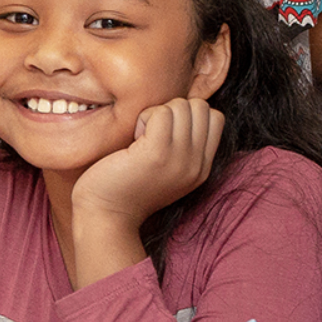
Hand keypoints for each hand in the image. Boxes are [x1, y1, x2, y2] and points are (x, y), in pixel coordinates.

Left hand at [70, 97, 223, 229]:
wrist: (107, 215)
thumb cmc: (127, 187)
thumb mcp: (168, 169)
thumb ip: (182, 146)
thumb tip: (183, 107)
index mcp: (202, 168)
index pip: (215, 118)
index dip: (188, 114)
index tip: (165, 133)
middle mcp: (197, 164)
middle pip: (200, 107)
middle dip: (174, 109)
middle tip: (152, 132)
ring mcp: (180, 158)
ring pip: (181, 105)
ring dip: (156, 113)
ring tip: (141, 137)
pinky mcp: (157, 153)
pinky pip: (160, 112)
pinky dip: (144, 117)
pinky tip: (133, 139)